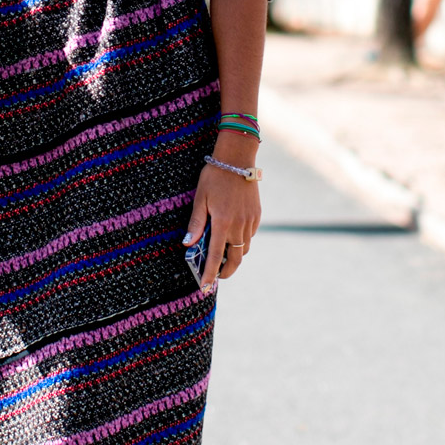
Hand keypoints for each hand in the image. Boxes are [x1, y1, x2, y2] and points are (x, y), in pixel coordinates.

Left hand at [182, 141, 261, 289]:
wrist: (238, 158)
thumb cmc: (215, 176)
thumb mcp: (200, 198)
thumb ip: (196, 223)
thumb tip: (188, 244)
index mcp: (223, 222)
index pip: (216, 256)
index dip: (210, 273)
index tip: (205, 286)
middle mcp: (239, 225)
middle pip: (236, 259)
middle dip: (226, 271)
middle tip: (217, 276)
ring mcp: (250, 221)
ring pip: (244, 248)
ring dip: (234, 256)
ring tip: (223, 256)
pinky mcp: (257, 215)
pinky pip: (250, 235)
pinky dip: (241, 241)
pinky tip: (232, 236)